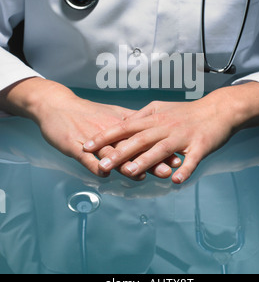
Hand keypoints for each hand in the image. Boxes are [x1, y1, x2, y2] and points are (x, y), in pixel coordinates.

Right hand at [0, 78, 179, 178]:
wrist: (57, 105)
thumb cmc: (85, 112)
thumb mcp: (110, 115)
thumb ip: (130, 123)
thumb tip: (150, 130)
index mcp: (120, 124)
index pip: (144, 138)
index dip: (161, 148)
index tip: (178, 156)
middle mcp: (110, 132)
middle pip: (133, 147)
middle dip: (151, 159)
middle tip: (168, 169)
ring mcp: (93, 139)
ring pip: (112, 153)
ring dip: (127, 164)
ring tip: (141, 175)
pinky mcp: (75, 146)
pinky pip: (87, 158)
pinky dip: (96, 166)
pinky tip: (105, 175)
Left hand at [83, 89, 239, 183]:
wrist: (218, 110)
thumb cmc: (187, 112)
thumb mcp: (161, 109)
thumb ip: (142, 116)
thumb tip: (122, 122)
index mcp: (154, 119)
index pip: (124, 127)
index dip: (105, 136)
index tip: (86, 145)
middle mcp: (165, 127)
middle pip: (139, 139)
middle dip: (119, 153)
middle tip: (102, 165)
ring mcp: (182, 137)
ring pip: (162, 149)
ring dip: (146, 161)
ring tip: (131, 172)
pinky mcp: (200, 146)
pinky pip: (192, 160)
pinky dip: (185, 170)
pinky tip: (175, 181)